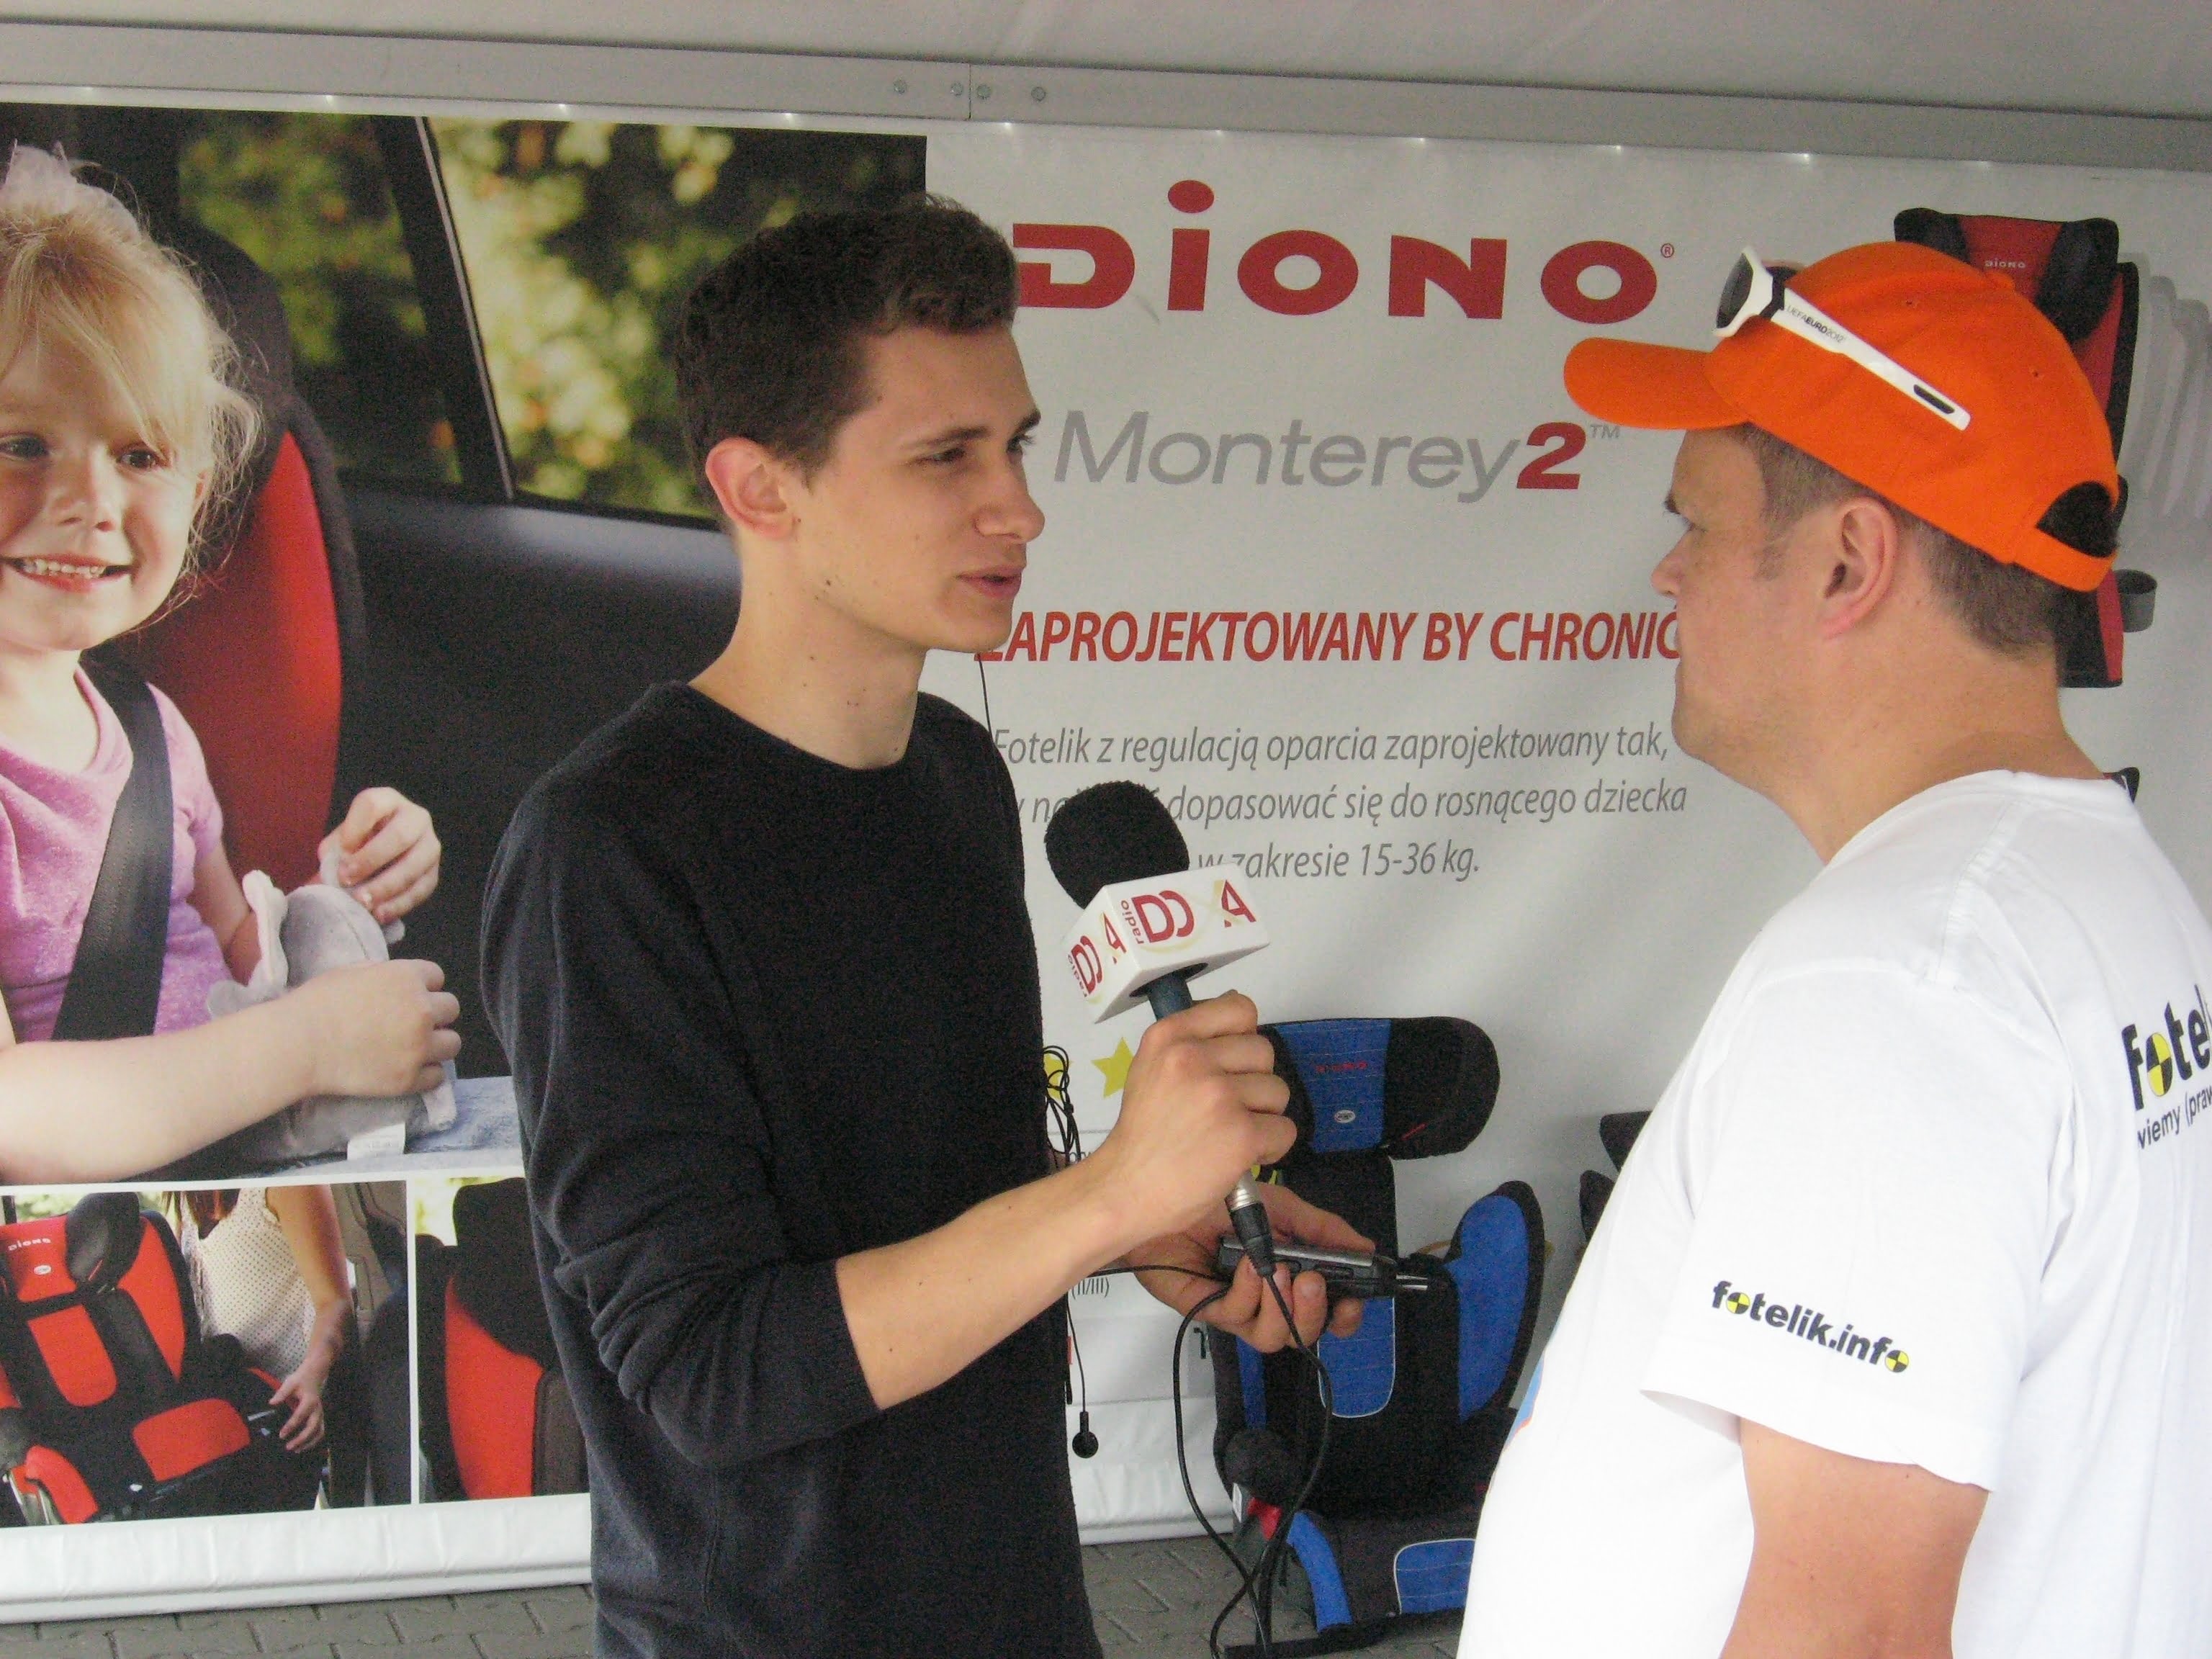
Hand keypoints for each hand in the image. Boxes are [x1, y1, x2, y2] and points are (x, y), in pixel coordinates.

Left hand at [267, 1366, 326, 1452]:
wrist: (314, 1375)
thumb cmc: (300, 1380)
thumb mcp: (290, 1383)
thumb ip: (281, 1393)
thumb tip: (272, 1403)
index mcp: (310, 1401)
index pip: (300, 1416)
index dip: (290, 1426)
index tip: (281, 1435)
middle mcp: (317, 1409)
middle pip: (312, 1427)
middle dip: (301, 1439)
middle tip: (289, 1447)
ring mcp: (320, 1414)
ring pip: (319, 1432)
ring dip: (309, 1443)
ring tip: (297, 1451)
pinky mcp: (320, 1417)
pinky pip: (320, 1431)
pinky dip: (313, 1441)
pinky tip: (303, 1447)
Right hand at [293, 959, 460, 1096]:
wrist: (298, 1044)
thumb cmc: (317, 1003)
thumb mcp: (353, 971)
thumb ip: (386, 974)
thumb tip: (401, 982)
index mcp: (408, 978)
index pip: (436, 977)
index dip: (421, 986)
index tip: (406, 997)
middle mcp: (422, 1011)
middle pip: (450, 1009)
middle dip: (433, 1013)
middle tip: (410, 1023)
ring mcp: (418, 1047)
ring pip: (452, 1043)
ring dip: (436, 1043)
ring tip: (414, 1047)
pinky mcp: (409, 1078)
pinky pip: (437, 1076)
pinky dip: (426, 1073)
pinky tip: (408, 1068)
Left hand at [320, 788, 439, 925]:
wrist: (381, 858)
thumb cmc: (358, 844)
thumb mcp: (343, 838)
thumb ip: (334, 849)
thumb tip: (333, 865)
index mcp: (388, 801)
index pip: (372, 805)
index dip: (354, 828)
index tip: (340, 851)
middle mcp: (415, 817)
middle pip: (399, 836)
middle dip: (371, 860)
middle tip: (346, 880)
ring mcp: (430, 844)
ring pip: (414, 865)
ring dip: (386, 886)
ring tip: (363, 902)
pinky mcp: (434, 872)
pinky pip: (422, 888)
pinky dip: (399, 904)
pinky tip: (379, 913)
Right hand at [1085, 992, 1292, 1249]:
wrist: (1125, 1189)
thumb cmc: (1143, 1135)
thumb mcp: (1151, 1068)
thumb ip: (1191, 1042)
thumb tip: (1241, 1022)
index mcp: (1169, 1036)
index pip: (1239, 1008)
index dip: (1243, 1037)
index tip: (1228, 1064)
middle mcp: (1192, 1057)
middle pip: (1263, 1051)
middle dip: (1253, 1083)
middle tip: (1225, 1110)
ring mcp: (1219, 1095)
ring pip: (1278, 1091)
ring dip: (1263, 1116)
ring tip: (1230, 1134)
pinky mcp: (1241, 1133)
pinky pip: (1285, 1129)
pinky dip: (1271, 1147)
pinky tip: (1242, 1156)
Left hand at [1131, 1184, 1369, 1352]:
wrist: (1167, 1194)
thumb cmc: (1219, 1203)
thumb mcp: (1281, 1207)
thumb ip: (1322, 1229)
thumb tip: (1363, 1246)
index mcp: (1289, 1277)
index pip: (1326, 1313)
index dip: (1343, 1316)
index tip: (1352, 1301)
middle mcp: (1266, 1300)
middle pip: (1302, 1334)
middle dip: (1314, 1313)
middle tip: (1313, 1283)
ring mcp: (1237, 1307)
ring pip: (1270, 1337)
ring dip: (1281, 1306)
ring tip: (1279, 1272)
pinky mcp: (1207, 1308)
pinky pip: (1235, 1315)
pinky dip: (1247, 1289)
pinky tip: (1246, 1264)